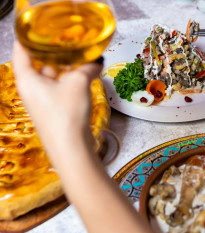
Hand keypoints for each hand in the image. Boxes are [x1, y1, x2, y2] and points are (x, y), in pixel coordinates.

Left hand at [12, 42, 102, 156]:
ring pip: (53, 76)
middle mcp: (32, 89)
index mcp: (27, 79)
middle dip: (55, 52)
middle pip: (40, 63)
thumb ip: (88, 67)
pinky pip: (61, 88)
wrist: (71, 148)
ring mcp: (43, 100)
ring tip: (82, 56)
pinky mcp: (55, 109)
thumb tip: (97, 60)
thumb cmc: (66, 115)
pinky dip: (71, 80)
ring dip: (67, 67)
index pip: (22, 51)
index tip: (43, 28)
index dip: (30, 37)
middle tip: (69, 40)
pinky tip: (86, 75)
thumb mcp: (78, 83)